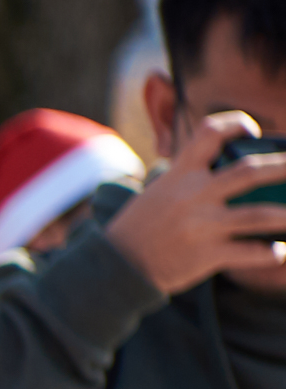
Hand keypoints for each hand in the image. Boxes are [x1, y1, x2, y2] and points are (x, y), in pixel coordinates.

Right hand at [106, 114, 285, 296]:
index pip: (210, 132)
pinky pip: (250, 252)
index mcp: (181, 173)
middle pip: (250, 171)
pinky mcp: (208, 255)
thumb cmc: (144, 224)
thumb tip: (237, 171)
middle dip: (284, 166)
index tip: (253, 132)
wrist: (119, 264)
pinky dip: (271, 252)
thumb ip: (193, 177)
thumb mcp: (161, 190)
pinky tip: (280, 251)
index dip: (237, 124)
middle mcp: (194, 195)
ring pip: (259, 214)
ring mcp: (203, 225)